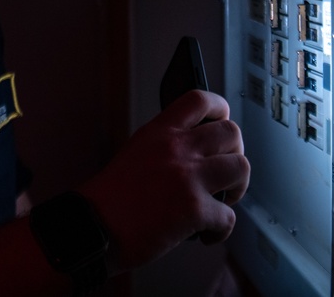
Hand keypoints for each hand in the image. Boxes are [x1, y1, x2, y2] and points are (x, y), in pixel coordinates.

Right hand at [78, 90, 249, 272]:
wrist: (92, 228)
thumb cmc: (110, 199)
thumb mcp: (136, 153)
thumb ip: (167, 146)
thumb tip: (199, 153)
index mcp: (159, 132)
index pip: (199, 99)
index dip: (220, 108)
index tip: (223, 120)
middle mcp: (177, 148)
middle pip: (231, 133)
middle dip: (235, 154)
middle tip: (226, 172)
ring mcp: (188, 177)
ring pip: (241, 168)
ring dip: (238, 187)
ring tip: (224, 200)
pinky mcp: (194, 209)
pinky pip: (230, 217)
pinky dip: (222, 230)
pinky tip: (207, 234)